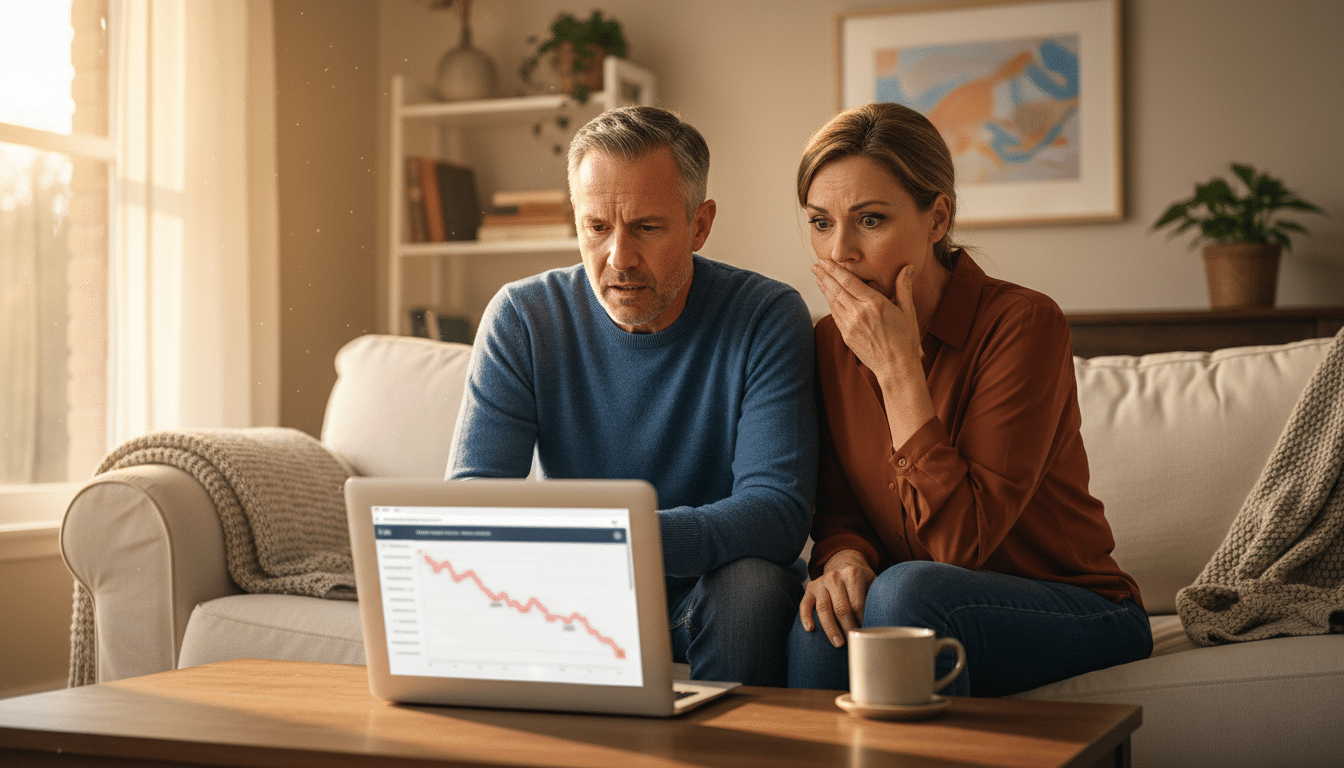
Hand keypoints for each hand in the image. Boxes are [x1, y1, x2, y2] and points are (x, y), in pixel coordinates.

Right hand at [798, 549, 876, 647]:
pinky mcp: (810, 588)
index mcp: (852, 574)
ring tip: (837, 643)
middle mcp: (834, 576)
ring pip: (823, 608)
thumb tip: (883, 617)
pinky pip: (805, 604)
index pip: (857, 604)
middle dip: (847, 628)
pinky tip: (810, 629)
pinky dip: (805, 617)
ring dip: (830, 628)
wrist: (842, 562)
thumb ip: (877, 595)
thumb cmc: (860, 578)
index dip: (861, 621)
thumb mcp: (872, 580)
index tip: (865, 633)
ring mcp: (820, 582)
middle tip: (853, 641)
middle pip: (840, 608)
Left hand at [812, 261, 921, 379]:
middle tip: (816, 264)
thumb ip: (904, 287)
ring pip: (833, 301)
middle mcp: (859, 313)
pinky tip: (827, 295)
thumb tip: (908, 267)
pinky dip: (830, 302)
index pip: (849, 281)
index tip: (825, 260)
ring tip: (818, 276)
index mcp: (874, 304)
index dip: (835, 269)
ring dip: (824, 287)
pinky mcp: (846, 335)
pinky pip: (835, 314)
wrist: (895, 367)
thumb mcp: (908, 311)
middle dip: (825, 275)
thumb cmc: (905, 339)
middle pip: (837, 289)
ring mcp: (850, 325)